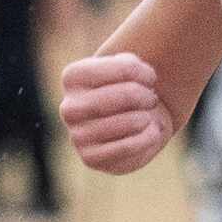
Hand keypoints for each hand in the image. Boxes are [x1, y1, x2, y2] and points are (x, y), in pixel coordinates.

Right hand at [60, 51, 175, 173]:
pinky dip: (148, 138)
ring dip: (146, 118)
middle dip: (144, 96)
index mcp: (73, 77)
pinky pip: (127, 147)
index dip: (143, 72)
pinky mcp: (90, 158)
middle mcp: (69, 107)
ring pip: (127, 122)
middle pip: (123, 96)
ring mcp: (77, 135)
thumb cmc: (126, 90)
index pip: (121, 68)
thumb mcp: (128, 69)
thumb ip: (130, 64)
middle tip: (152, 98)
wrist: (127, 126)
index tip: (151, 78)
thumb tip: (131, 68)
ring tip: (148, 116)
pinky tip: (151, 131)